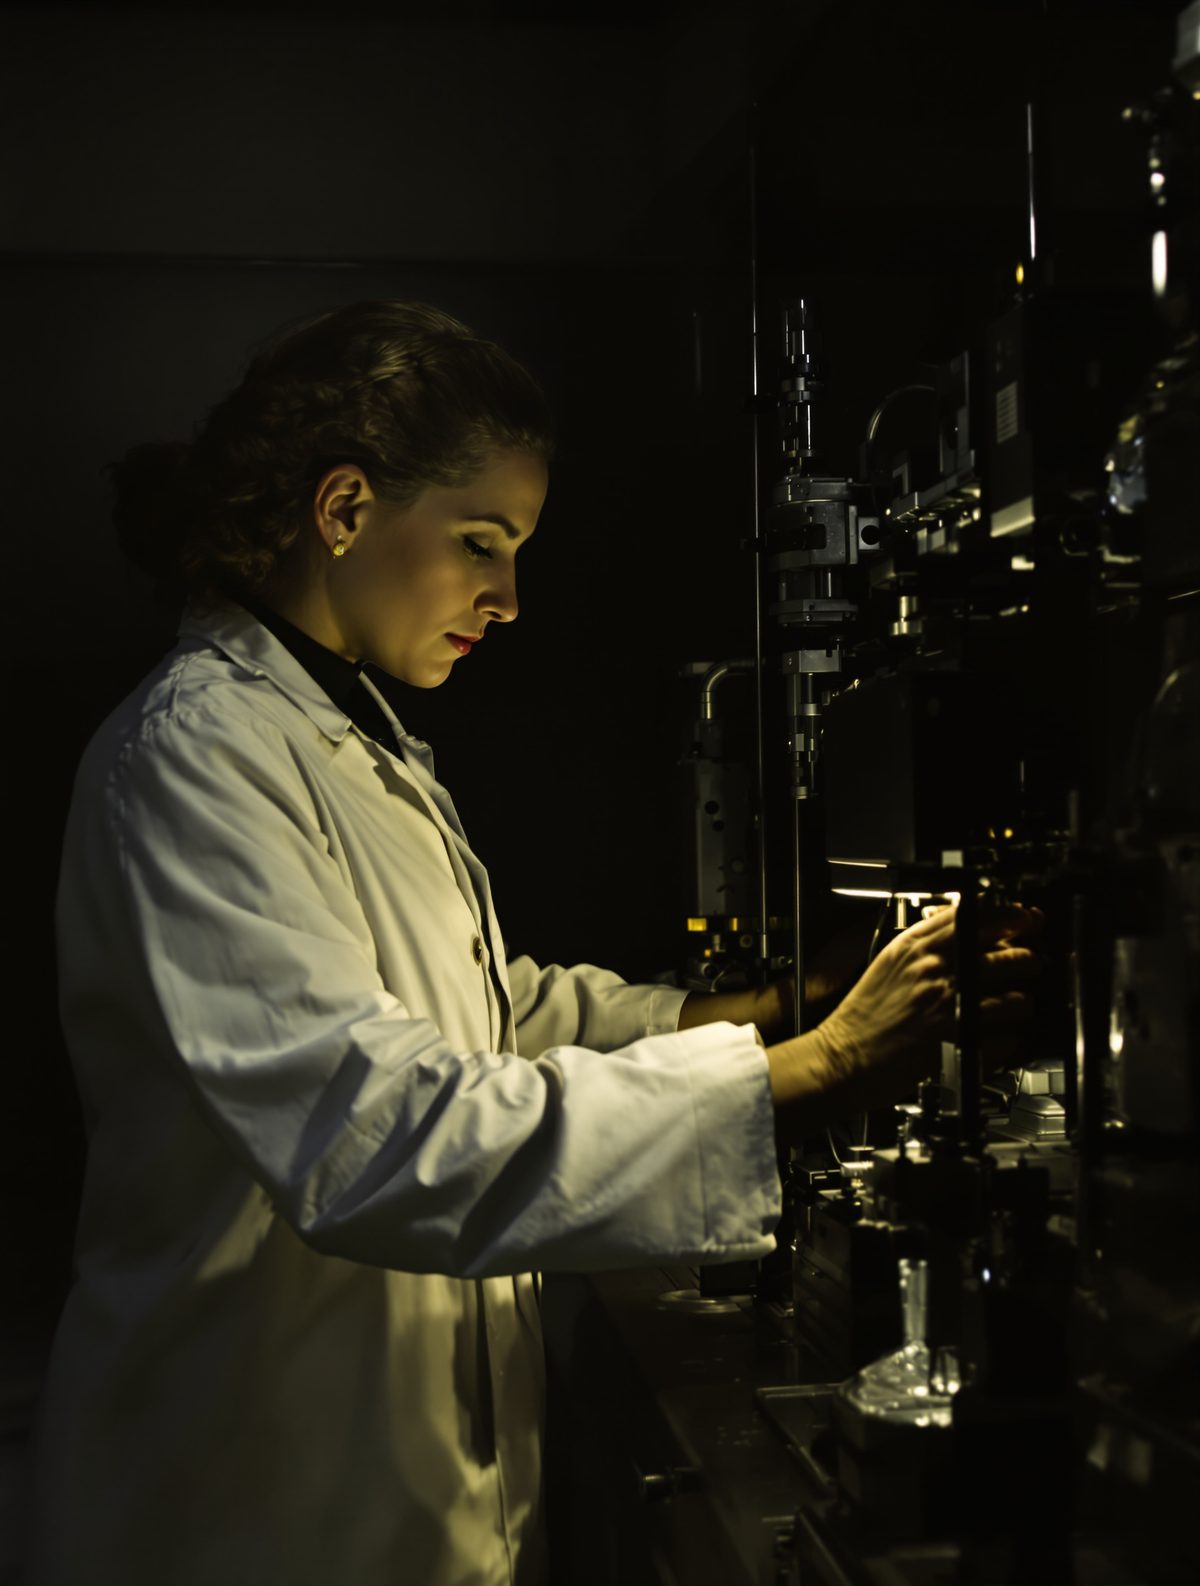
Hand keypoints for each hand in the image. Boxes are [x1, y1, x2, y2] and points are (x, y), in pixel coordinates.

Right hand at [764, 903, 1039, 1131]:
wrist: (842, 1056)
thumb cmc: (864, 1014)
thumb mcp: (889, 961)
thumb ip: (925, 941)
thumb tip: (967, 929)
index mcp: (917, 946)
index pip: (978, 916)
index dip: (1013, 916)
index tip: (1027, 919)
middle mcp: (935, 971)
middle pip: (1008, 956)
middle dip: (1029, 961)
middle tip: (1031, 964)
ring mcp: (948, 1007)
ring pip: (1015, 999)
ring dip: (1022, 1003)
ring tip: (1018, 1005)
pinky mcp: (956, 1043)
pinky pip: (1006, 1039)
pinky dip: (1010, 1040)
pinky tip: (1001, 1038)